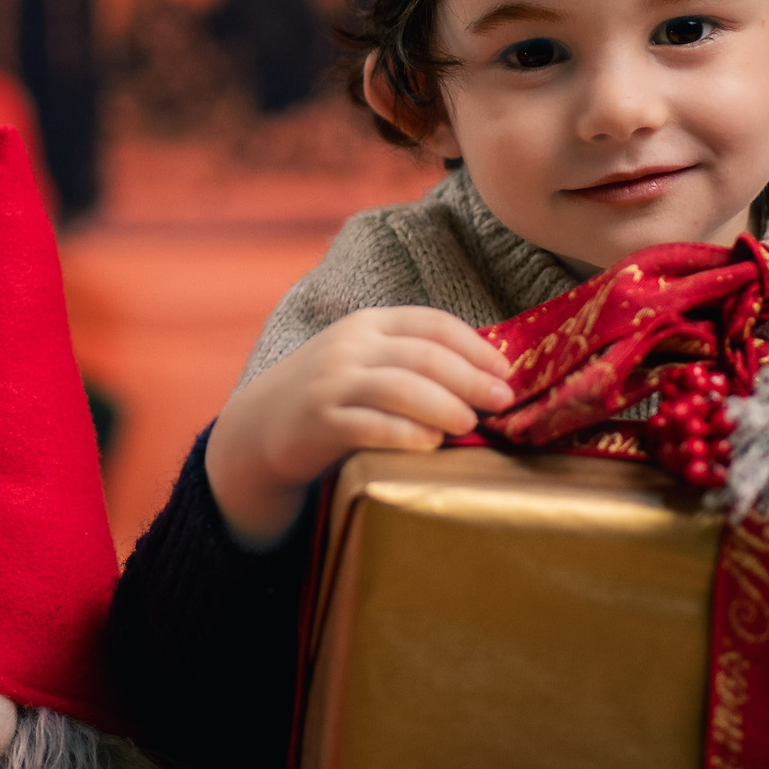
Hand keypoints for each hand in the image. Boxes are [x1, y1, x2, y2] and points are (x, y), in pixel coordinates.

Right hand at [206, 307, 514, 547]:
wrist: (262, 425)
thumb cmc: (333, 395)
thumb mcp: (367, 362)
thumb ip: (412, 361)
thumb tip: (487, 379)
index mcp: (370, 323)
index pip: (432, 323)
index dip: (475, 346)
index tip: (507, 371)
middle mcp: (350, 346)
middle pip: (422, 355)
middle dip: (470, 377)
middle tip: (502, 401)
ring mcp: (331, 382)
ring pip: (399, 387)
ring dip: (443, 405)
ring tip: (471, 424)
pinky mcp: (319, 421)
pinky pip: (370, 425)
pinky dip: (405, 433)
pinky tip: (431, 444)